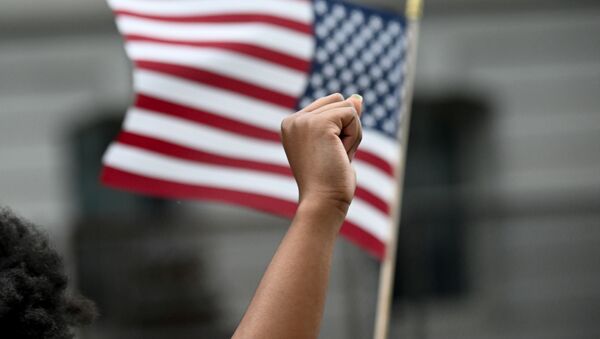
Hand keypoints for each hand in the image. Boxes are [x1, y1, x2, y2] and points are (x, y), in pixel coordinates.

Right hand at [281, 93, 362, 216]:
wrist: (323, 201)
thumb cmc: (330, 180)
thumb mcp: (338, 144)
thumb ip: (344, 119)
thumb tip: (357, 97)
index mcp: (292, 125)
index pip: (329, 105)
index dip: (340, 128)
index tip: (328, 154)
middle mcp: (293, 120)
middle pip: (339, 101)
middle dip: (348, 128)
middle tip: (334, 156)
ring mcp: (303, 120)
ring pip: (348, 107)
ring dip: (352, 134)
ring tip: (337, 156)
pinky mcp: (318, 124)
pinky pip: (352, 115)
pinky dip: (354, 136)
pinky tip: (341, 154)